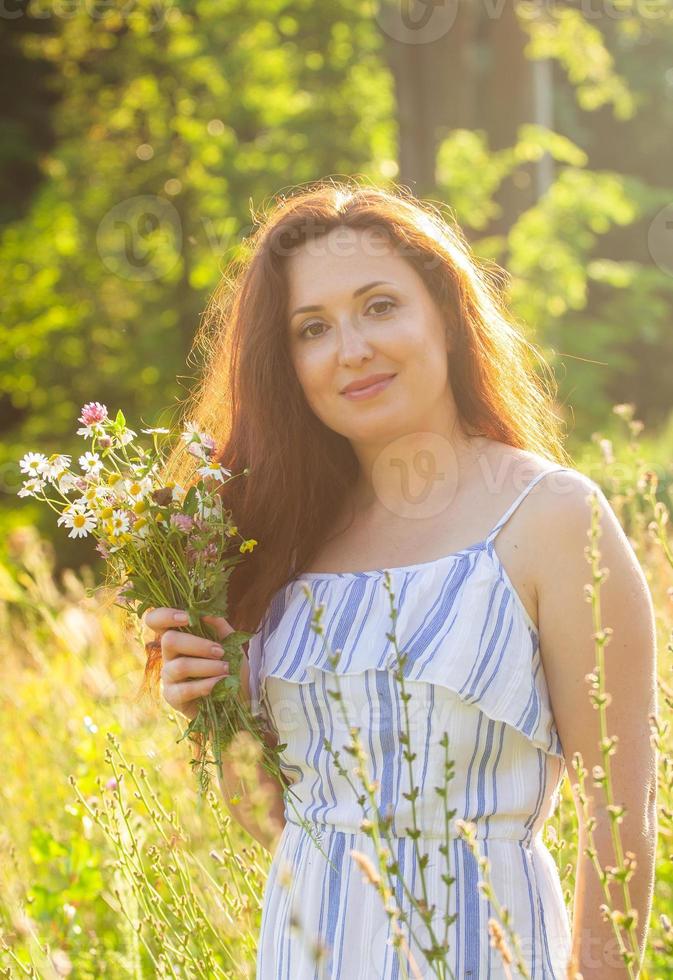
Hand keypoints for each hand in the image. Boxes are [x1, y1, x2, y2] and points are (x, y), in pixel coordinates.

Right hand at [143, 607, 235, 721]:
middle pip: (169, 640)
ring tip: (226, 669)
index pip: (155, 620)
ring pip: (180, 666)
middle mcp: (168, 654)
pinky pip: (185, 689)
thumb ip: (218, 625)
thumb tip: (205, 612)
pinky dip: (206, 684)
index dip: (164, 615)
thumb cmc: (229, 665)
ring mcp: (168, 676)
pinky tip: (220, 683)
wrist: (238, 696)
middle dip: (198, 644)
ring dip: (207, 666)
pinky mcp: (172, 696)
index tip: (187, 617)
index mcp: (178, 635)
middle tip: (220, 651)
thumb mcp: (230, 641)